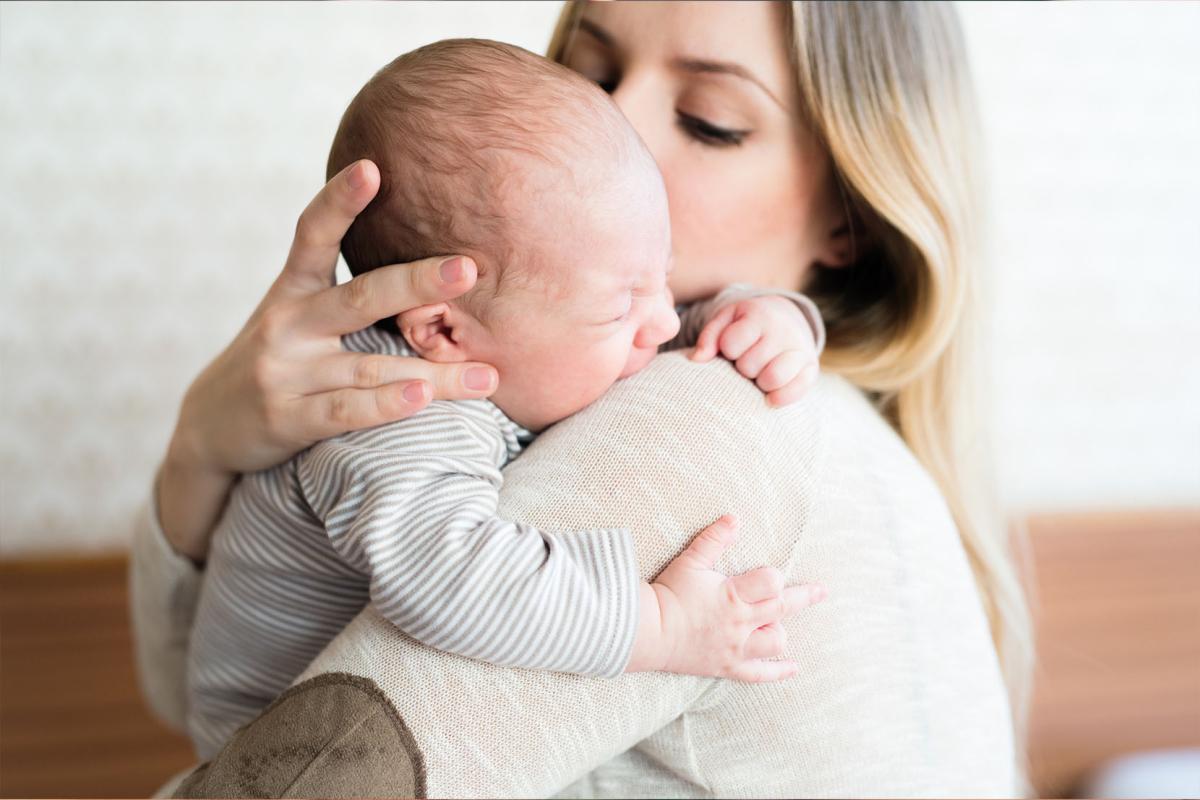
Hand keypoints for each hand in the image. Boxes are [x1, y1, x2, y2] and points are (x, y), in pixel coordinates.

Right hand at [158, 159, 499, 561]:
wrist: (210, 429)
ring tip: (487, 376)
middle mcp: (286, 324)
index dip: (340, 200)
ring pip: (371, 366)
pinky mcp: (286, 419)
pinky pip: (345, 410)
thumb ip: (347, 295)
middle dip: (417, 282)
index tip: (372, 166)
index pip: (313, 235)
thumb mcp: (296, 317)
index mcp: (292, 290)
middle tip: (468, 268)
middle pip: (360, 297)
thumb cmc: (278, 364)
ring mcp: (285, 372)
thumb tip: (430, 267)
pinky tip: (422, 397)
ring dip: (434, 372)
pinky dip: (386, 404)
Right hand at [628, 515, 825, 681]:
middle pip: (783, 609)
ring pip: (775, 641)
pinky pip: (760, 674)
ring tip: (776, 622)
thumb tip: (734, 518)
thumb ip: (713, 539)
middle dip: (804, 597)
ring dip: (780, 630)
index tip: (768, 575)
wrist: (648, 631)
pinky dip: (779, 671)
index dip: (773, 577)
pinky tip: (793, 667)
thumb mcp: (690, 561)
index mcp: (733, 596)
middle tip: (821, 591)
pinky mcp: (728, 667)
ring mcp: (736, 648)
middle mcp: (740, 623)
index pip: (772, 583)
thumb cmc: (669, 593)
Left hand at [691, 296, 819, 406]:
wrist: (787, 318)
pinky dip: (780, 398)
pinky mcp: (811, 368)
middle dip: (743, 368)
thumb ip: (709, 337)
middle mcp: (783, 330)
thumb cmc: (748, 324)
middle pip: (749, 366)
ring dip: (759, 383)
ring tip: (759, 375)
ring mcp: (800, 349)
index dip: (728, 351)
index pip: (731, 345)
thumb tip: (697, 359)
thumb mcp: (726, 320)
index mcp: (759, 314)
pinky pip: (796, 390)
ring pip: (772, 378)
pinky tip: (770, 397)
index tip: (733, 347)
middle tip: (748, 361)